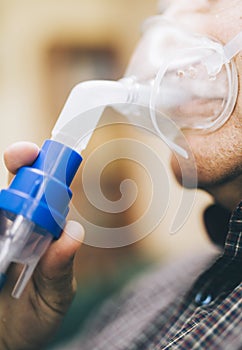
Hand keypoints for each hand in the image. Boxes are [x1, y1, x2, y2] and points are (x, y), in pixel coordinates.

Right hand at [0, 142, 84, 349]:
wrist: (7, 344)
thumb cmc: (35, 319)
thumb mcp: (55, 298)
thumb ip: (61, 270)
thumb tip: (73, 233)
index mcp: (45, 232)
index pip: (47, 194)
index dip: (46, 170)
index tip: (38, 154)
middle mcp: (19, 225)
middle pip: (17, 185)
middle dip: (20, 161)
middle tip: (22, 156)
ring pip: (0, 202)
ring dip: (4, 196)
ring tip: (12, 234)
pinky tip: (2, 246)